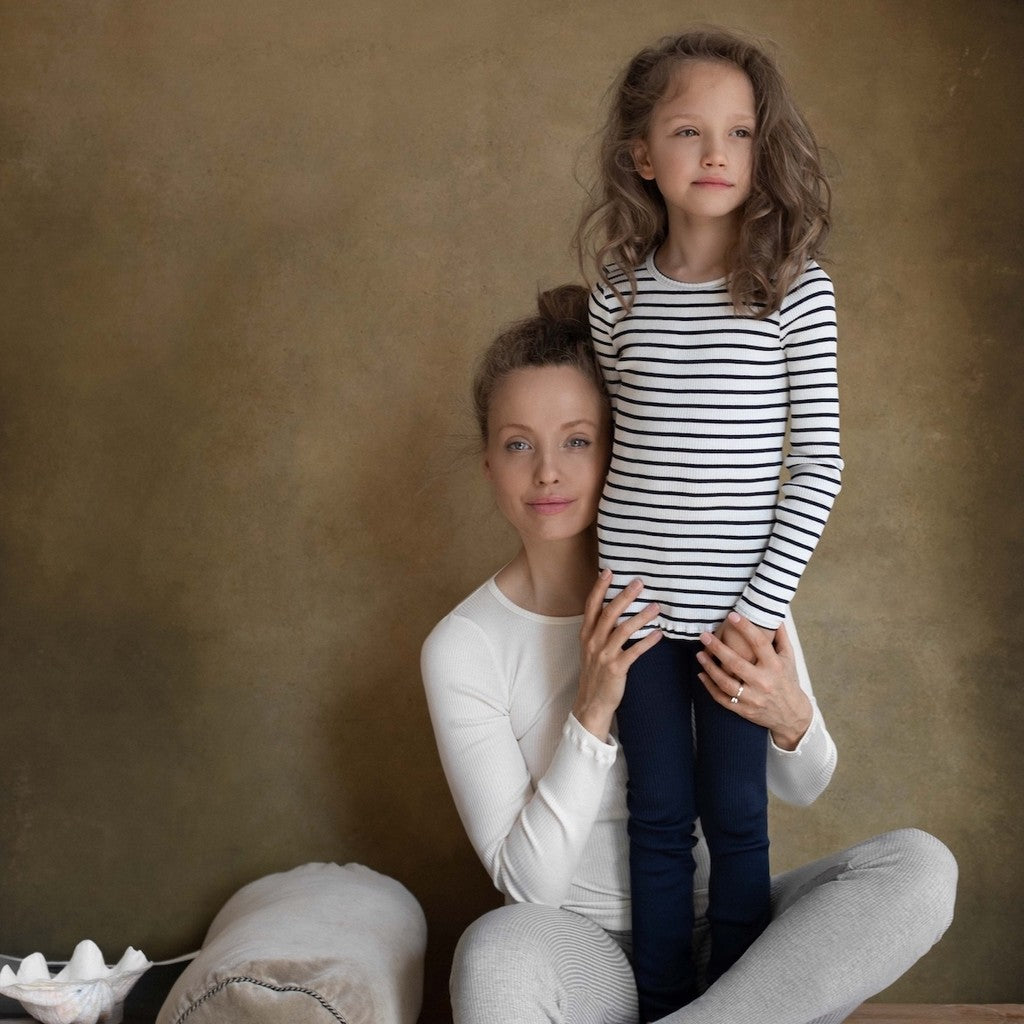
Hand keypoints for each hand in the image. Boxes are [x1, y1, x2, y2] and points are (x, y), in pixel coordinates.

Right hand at [573, 569, 661, 741]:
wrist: (591, 703)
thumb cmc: (595, 673)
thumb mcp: (591, 649)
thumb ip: (599, 630)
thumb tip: (613, 609)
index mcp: (586, 634)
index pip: (591, 606)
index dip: (599, 588)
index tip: (609, 571)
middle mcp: (593, 642)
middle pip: (609, 613)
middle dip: (624, 596)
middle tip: (639, 582)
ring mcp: (604, 655)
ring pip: (623, 630)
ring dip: (641, 616)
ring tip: (656, 606)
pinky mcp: (616, 668)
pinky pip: (634, 651)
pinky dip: (647, 641)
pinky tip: (659, 633)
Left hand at [697, 612, 812, 750]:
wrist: (791, 715)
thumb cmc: (788, 680)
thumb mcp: (789, 658)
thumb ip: (780, 637)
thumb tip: (775, 614)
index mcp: (775, 666)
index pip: (759, 643)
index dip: (745, 628)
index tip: (732, 615)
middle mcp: (763, 682)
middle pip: (736, 663)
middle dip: (717, 648)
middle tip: (704, 635)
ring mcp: (753, 698)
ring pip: (725, 682)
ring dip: (710, 667)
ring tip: (699, 654)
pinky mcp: (744, 710)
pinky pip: (722, 698)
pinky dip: (709, 687)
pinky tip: (701, 674)